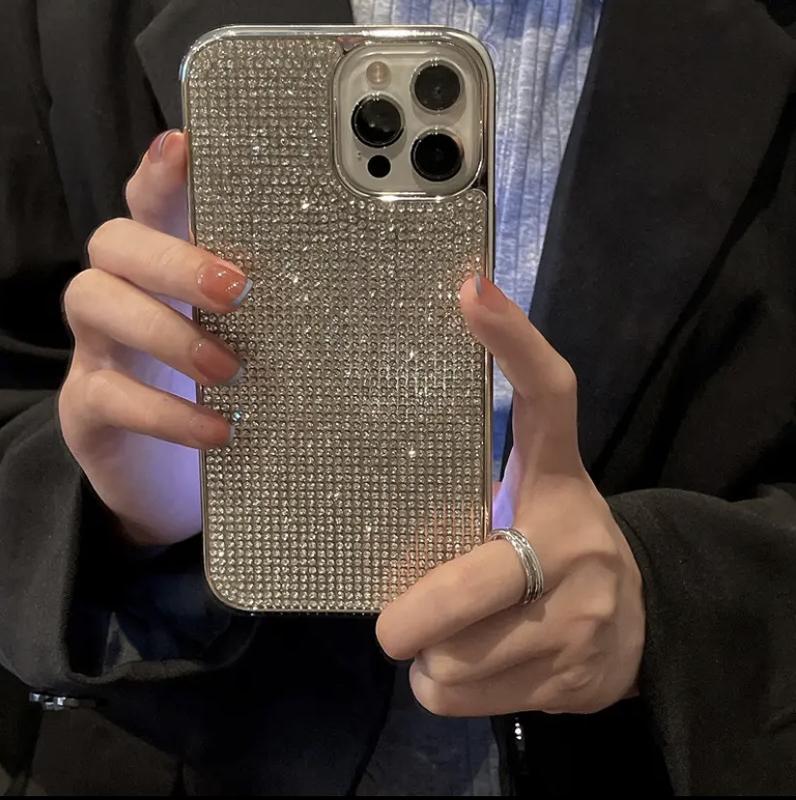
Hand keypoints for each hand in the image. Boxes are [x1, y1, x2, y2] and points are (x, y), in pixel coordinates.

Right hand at [59, 131, 250, 545]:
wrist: (180, 478)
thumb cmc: (232, 393)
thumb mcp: (259, 343)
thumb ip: (285, 310)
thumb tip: (374, 291)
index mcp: (169, 268)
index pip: (154, 203)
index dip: (161, 173)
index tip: (186, 147)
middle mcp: (125, 293)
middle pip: (115, 241)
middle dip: (173, 258)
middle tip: (237, 289)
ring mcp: (100, 348)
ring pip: (92, 301)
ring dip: (166, 331)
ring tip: (230, 368)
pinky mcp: (90, 406)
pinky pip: (108, 396)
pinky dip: (165, 412)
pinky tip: (218, 430)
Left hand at [376, 275, 644, 715]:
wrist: (639, 627)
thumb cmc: (557, 547)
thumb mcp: (530, 500)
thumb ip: (479, 480)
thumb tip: (397, 440)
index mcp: (558, 480)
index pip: (550, 400)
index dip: (512, 342)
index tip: (469, 290)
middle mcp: (575, 541)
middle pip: (465, 585)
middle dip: (415, 616)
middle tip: (396, 625)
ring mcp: (583, 617)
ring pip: (457, 657)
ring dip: (434, 657)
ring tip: (452, 639)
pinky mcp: (577, 678)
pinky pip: (466, 697)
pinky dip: (447, 689)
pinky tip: (474, 667)